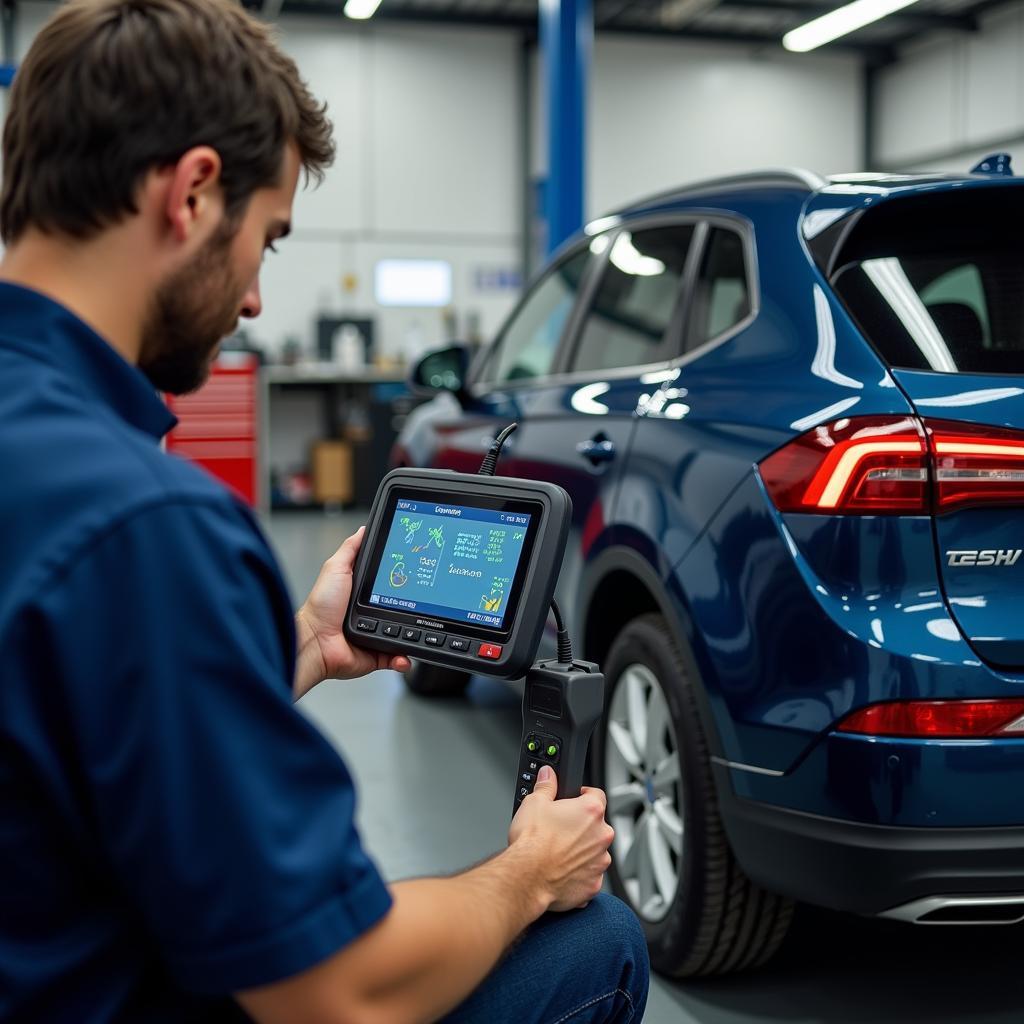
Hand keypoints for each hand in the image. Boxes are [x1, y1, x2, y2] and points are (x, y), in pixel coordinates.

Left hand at [294, 526, 410, 698]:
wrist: (315, 642)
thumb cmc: (320, 607)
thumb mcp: (335, 568)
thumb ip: (350, 549)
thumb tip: (363, 530)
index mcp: (362, 593)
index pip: (389, 582)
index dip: (403, 576)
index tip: (415, 571)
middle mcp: (371, 613)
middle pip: (401, 606)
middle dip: (413, 605)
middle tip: (421, 600)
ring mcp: (376, 633)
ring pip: (404, 632)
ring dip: (411, 631)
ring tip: (417, 627)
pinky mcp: (377, 653)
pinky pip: (397, 656)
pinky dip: (404, 656)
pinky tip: (405, 653)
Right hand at [508, 766, 613, 912]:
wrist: (526, 877)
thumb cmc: (532, 842)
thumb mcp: (534, 802)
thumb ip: (546, 785)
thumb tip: (548, 775)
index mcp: (591, 811)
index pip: (596, 794)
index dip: (583, 795)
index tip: (573, 800)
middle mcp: (601, 836)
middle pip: (596, 824)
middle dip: (581, 825)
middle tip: (560, 828)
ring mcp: (600, 861)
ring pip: (594, 851)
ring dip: (581, 850)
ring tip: (558, 851)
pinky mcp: (593, 884)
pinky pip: (589, 874)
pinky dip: (578, 872)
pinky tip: (561, 869)